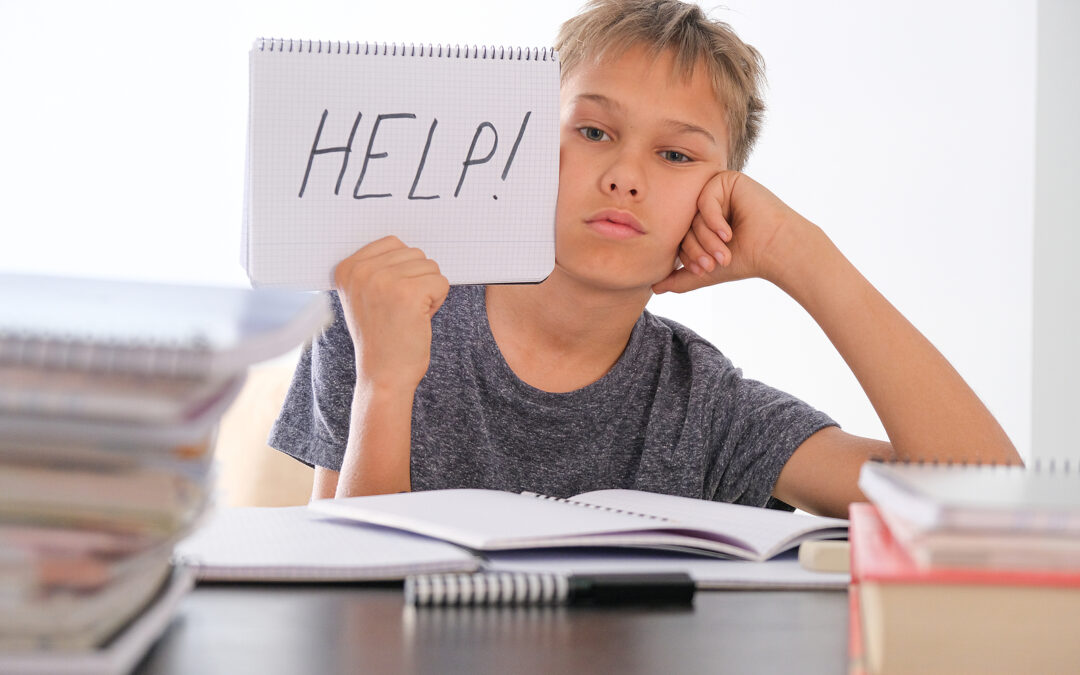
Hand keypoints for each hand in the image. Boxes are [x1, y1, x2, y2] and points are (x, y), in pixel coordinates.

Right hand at [334, 236, 449, 391]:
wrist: (383, 375)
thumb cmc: (381, 337)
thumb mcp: (365, 296)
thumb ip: (378, 268)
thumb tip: (409, 246)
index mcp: (348, 268)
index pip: (394, 243)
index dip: (403, 270)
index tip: (389, 298)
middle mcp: (362, 271)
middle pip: (414, 253)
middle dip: (418, 280)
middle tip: (401, 309)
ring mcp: (384, 281)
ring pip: (430, 267)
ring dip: (428, 291)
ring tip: (409, 314)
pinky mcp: (408, 293)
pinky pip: (441, 282)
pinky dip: (438, 301)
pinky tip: (419, 319)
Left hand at [652, 171, 813, 293]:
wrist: (776, 250)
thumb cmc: (747, 260)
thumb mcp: (708, 271)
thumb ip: (681, 278)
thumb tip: (655, 287)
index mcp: (701, 220)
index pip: (679, 236)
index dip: (687, 256)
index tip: (703, 271)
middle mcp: (707, 204)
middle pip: (684, 225)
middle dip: (697, 249)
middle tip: (713, 264)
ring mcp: (717, 191)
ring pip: (693, 215)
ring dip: (707, 239)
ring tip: (724, 253)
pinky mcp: (728, 181)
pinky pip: (705, 201)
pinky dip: (714, 221)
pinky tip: (729, 234)